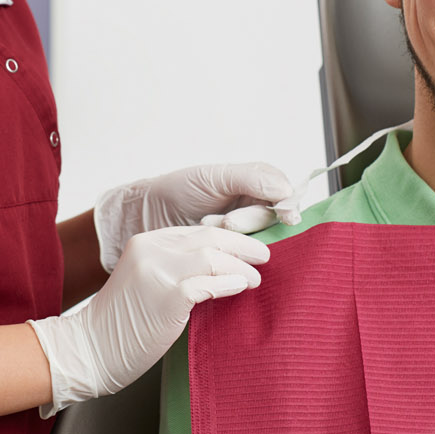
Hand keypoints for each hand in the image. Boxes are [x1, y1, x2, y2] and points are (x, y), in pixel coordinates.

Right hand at [27, 226, 269, 415]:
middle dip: (242, 245)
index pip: (196, 231)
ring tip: (256, 277)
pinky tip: (241, 287)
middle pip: (209, 236)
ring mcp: (158, 270)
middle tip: (264, 255)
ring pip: (212, 256)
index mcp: (145, 243)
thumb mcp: (145, 284)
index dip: (226, 237)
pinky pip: (208, 283)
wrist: (89, 350)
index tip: (247, 247)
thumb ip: (174, 270)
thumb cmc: (120, 327)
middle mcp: (150, 249)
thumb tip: (217, 271)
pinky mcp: (167, 294)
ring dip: (240, 266)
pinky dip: (230, 283)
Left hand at [93, 162, 294, 270]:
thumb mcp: (214, 177)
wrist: (146, 215)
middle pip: (271, 217)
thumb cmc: (178, 190)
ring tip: (207, 224)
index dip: (288, 204)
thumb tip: (287, 190)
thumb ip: (251, 179)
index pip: (283, 192)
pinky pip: (242, 256)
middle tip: (226, 221)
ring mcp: (241, 232)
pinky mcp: (228, 254)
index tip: (288, 217)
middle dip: (249, 220)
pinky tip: (210, 243)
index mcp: (252, 182)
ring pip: (258, 237)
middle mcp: (251, 206)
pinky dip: (227, 251)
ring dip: (234, 233)